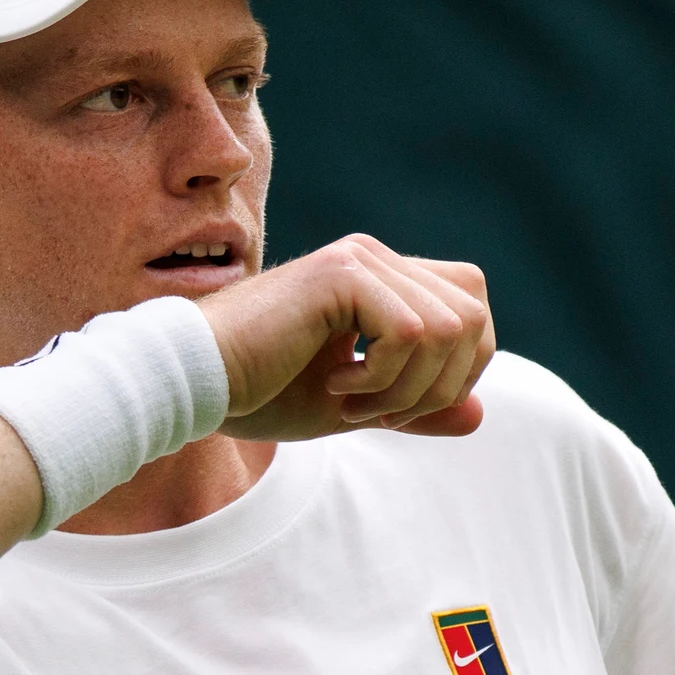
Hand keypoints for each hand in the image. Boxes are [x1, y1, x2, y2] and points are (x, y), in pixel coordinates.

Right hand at [197, 234, 494, 440]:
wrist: (194, 380)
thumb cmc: (261, 392)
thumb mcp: (355, 408)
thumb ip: (415, 408)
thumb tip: (480, 415)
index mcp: (382, 280)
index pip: (471, 309)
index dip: (460, 370)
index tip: (402, 410)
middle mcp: (376, 258)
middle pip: (473, 316)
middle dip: (443, 385)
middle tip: (382, 416)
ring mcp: (360, 259)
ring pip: (450, 328)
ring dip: (409, 388)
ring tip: (352, 405)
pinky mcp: (341, 273)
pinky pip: (411, 331)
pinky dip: (385, 377)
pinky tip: (337, 386)